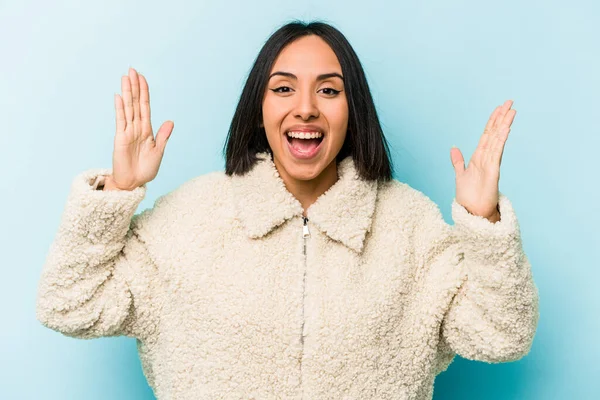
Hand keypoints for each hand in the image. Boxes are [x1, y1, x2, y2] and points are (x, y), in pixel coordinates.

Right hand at [110, 67, 173, 190]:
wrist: (133, 183)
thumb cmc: (145, 169)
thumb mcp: (158, 152)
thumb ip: (163, 137)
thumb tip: (170, 121)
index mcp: (147, 130)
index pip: (145, 106)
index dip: (144, 92)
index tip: (142, 78)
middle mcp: (136, 128)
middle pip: (135, 103)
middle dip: (135, 86)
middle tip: (132, 69)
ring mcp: (127, 132)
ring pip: (128, 108)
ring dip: (127, 92)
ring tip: (125, 77)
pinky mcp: (120, 138)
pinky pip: (120, 120)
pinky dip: (120, 108)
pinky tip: (119, 96)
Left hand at [450, 100, 515, 220]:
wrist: (473, 212)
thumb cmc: (468, 196)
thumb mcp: (460, 175)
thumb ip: (458, 161)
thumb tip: (454, 148)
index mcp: (479, 157)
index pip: (487, 135)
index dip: (492, 121)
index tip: (498, 108)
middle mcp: (487, 158)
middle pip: (495, 133)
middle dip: (501, 117)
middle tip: (510, 102)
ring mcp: (491, 163)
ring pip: (498, 140)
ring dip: (504, 125)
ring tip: (511, 111)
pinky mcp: (493, 171)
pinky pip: (497, 153)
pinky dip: (500, 141)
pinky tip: (505, 130)